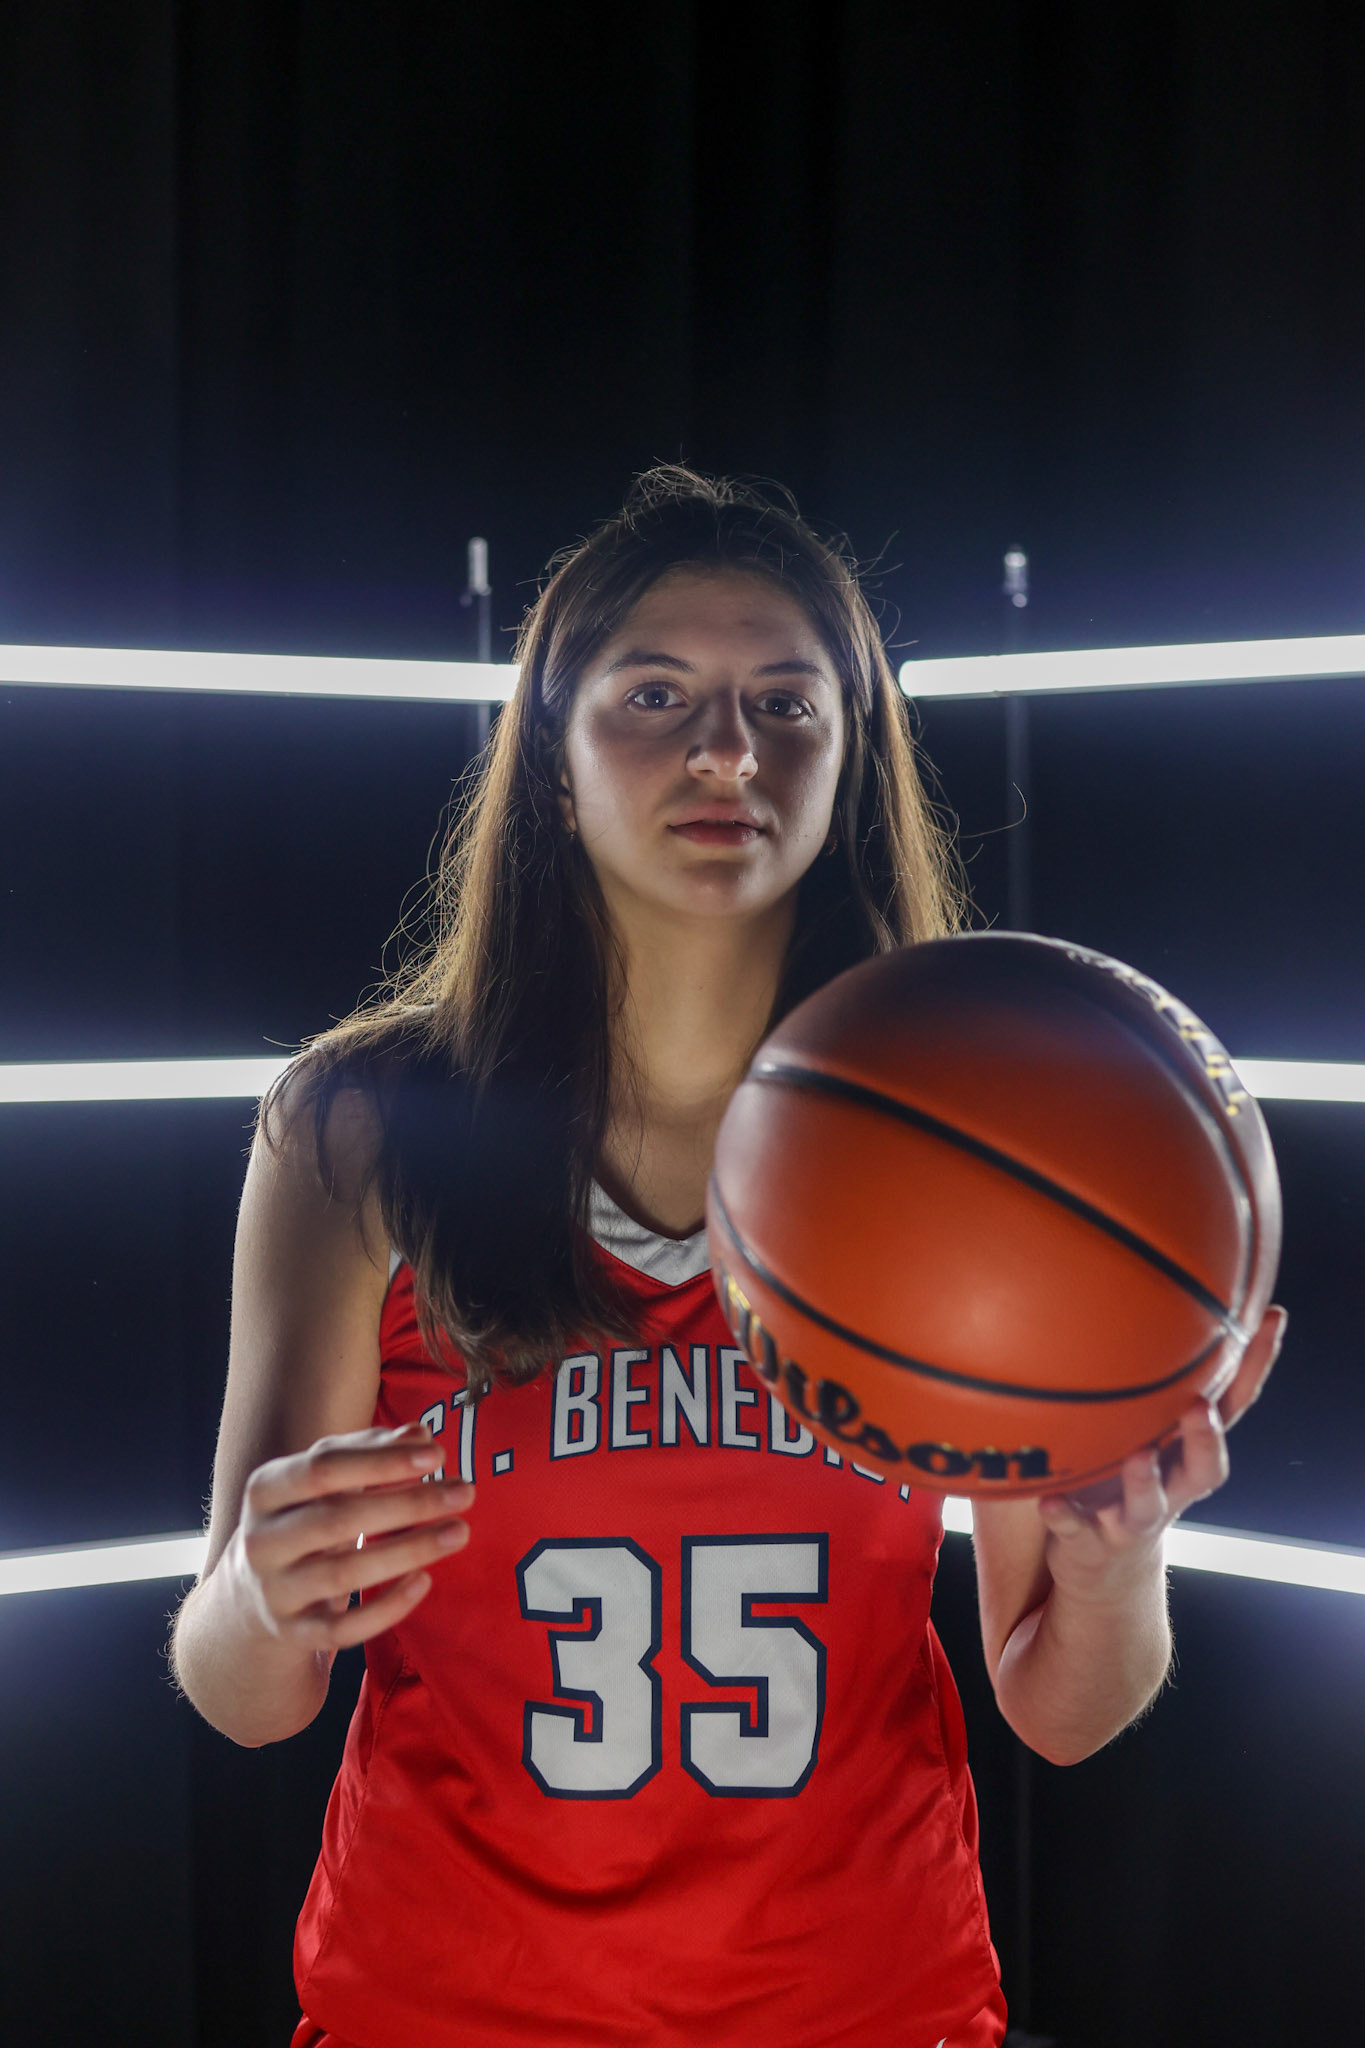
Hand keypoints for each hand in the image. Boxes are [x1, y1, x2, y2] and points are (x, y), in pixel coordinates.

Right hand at [228, 1423, 474, 1650]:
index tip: (437, 1456)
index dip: (381, 1461)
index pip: (323, 1468)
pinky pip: (344, 1629)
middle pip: (336, 1519)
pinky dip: (386, 1608)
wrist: (254, 1594)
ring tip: (459, 1532)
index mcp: (266, 1489)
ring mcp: (275, 1591)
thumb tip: (420, 1435)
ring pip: (343, 1574)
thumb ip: (371, 1451)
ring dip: (408, 1551)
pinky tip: (425, 1581)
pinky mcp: (295, 1633)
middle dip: (407, 1504)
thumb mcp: (324, 1479)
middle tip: (463, 1493)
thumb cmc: (305, 1517)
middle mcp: (261, 1541)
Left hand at [1034, 1304, 1287, 1597]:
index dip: (1256, 1366)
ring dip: (1145, 1481)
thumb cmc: (1121, 1474)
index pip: (1231, 1406)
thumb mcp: (1142, 1426)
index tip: (1271, 1318)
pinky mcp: (1090, 1539)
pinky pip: (1077, 1529)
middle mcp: (1169, 1486)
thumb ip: (1146, 1377)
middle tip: (1200, 1407)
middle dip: (1206, 1438)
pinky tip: (1049, 1502)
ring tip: (1138, 1456)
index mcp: (1184, 1451)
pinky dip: (1066, 1516)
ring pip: (1148, 1505)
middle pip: (1205, 1467)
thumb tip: (1144, 1283)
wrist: (1099, 1566)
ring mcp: (1131, 1517)